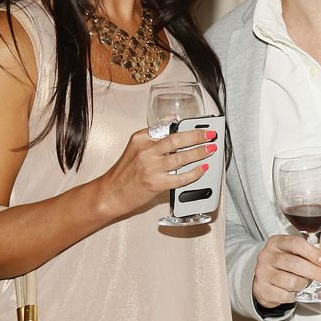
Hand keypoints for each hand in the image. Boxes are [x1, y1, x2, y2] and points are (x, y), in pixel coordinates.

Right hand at [101, 127, 216, 218]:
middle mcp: (146, 151)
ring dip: (200, 153)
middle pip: (177, 139)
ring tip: (210, 150)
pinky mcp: (156, 183)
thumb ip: (153, 142)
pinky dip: (194, 173)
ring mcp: (151, 167)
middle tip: (210, 135)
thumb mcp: (134, 149)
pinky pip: (181, 178)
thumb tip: (176, 137)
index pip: (167, 128)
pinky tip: (202, 169)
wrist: (110, 193)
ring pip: (182, 157)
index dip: (186, 126)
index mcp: (140, 139)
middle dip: (197, 136)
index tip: (198, 126)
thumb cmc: (123, 174)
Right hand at [253, 234, 320, 308]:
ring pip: (291, 282)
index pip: (296, 244)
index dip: (313, 253)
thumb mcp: (295, 251)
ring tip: (305, 283)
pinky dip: (295, 295)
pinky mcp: (262, 289)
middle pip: (294, 264)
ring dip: (304, 284)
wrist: (263, 278)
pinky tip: (295, 291)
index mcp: (276, 242)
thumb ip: (311, 248)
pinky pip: (285, 295)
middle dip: (315, 272)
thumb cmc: (283, 263)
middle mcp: (267, 256)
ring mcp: (263, 273)